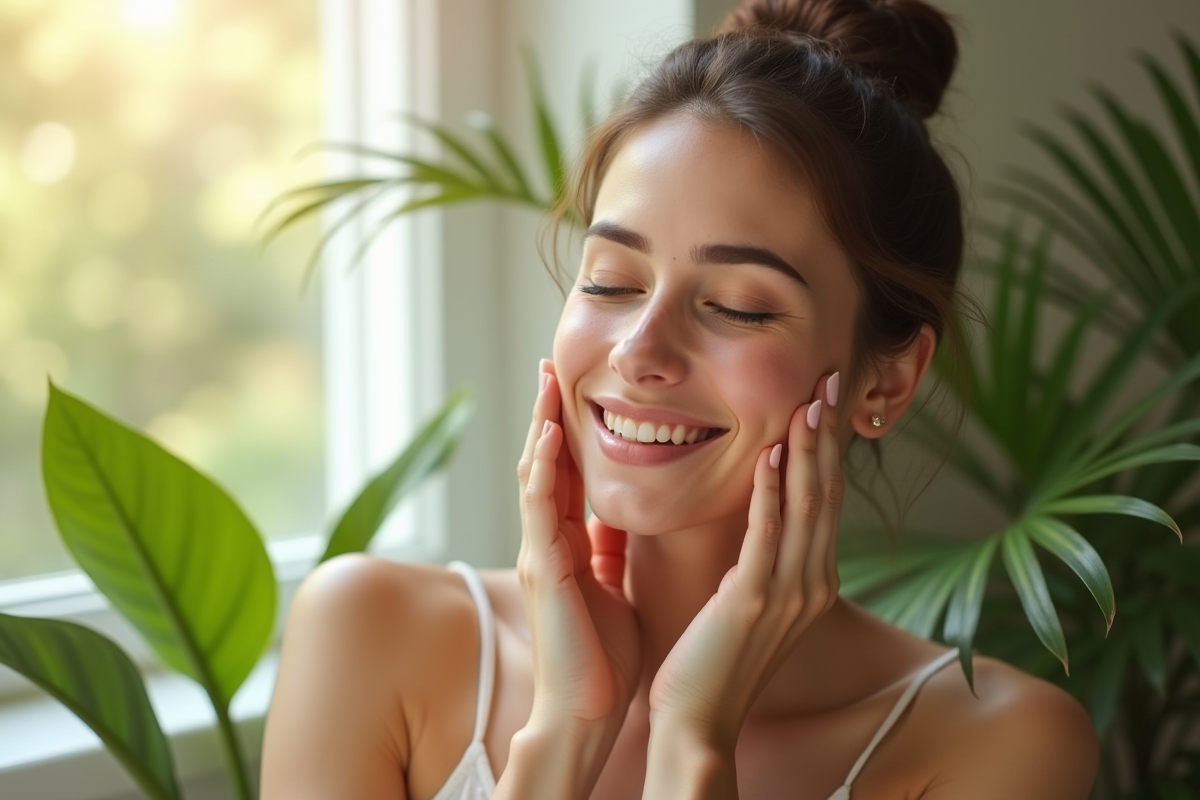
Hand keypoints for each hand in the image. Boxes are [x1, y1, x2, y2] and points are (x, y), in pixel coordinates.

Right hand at [516, 360, 641, 728]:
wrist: (588, 710)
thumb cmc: (604, 658)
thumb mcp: (613, 587)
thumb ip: (610, 550)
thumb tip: (618, 517)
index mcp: (565, 545)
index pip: (562, 474)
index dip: (565, 429)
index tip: (572, 387)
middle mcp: (545, 542)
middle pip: (542, 462)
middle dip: (546, 412)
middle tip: (551, 364)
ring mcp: (539, 552)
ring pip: (535, 474)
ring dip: (541, 424)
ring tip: (547, 380)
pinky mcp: (543, 567)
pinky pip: (539, 505)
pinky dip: (545, 466)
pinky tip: (551, 433)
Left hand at [647, 374, 843, 748]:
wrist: (698, 721)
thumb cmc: (713, 659)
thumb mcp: (749, 601)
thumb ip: (762, 559)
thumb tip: (761, 514)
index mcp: (812, 580)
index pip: (827, 499)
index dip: (828, 446)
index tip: (826, 398)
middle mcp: (812, 583)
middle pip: (828, 492)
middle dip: (828, 433)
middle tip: (831, 379)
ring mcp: (789, 593)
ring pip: (807, 506)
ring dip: (808, 449)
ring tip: (809, 400)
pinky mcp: (754, 601)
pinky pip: (768, 535)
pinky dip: (772, 492)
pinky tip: (772, 455)